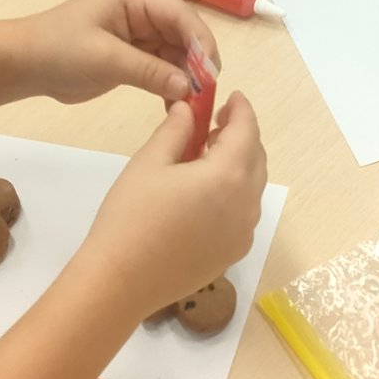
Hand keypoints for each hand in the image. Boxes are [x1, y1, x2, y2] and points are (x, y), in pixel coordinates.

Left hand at [23, 0, 217, 106]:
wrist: (26, 63)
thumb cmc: (60, 50)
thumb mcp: (105, 59)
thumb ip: (150, 72)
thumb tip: (189, 87)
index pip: (181, 15)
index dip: (201, 43)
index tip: (212, 76)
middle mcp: (145, 8)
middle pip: (185, 34)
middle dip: (197, 63)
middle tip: (206, 97)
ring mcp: (143, 31)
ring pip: (179, 53)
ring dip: (188, 77)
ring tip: (195, 106)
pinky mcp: (138, 53)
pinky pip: (166, 67)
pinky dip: (174, 84)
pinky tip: (179, 105)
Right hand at [84, 92, 267, 313]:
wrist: (121, 281)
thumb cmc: (131, 216)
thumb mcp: (149, 163)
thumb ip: (176, 131)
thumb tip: (190, 110)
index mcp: (228, 175)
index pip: (247, 131)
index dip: (241, 110)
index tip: (231, 98)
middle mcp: (246, 204)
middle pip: (256, 159)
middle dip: (241, 136)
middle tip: (215, 124)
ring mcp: (243, 233)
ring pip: (252, 187)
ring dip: (238, 165)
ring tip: (207, 157)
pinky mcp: (233, 254)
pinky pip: (243, 213)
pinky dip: (234, 193)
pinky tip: (205, 193)